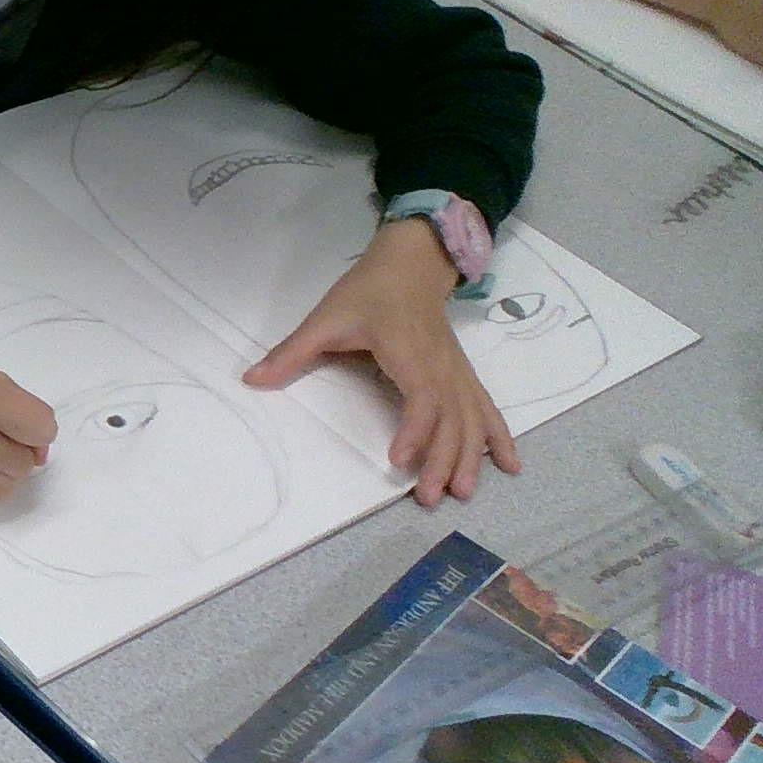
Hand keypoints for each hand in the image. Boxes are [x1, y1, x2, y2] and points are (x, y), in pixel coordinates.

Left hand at [245, 220, 518, 506]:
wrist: (410, 263)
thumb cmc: (368, 291)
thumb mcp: (325, 318)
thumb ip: (291, 352)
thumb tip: (252, 379)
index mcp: (409, 351)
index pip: (422, 397)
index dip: (415, 430)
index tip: (399, 460)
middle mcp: (441, 365)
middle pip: (452, 418)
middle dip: (444, 459)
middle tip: (431, 498)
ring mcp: (456, 371)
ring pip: (472, 418)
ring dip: (470, 456)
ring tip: (464, 493)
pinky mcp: (462, 374)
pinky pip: (485, 407)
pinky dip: (498, 436)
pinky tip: (509, 464)